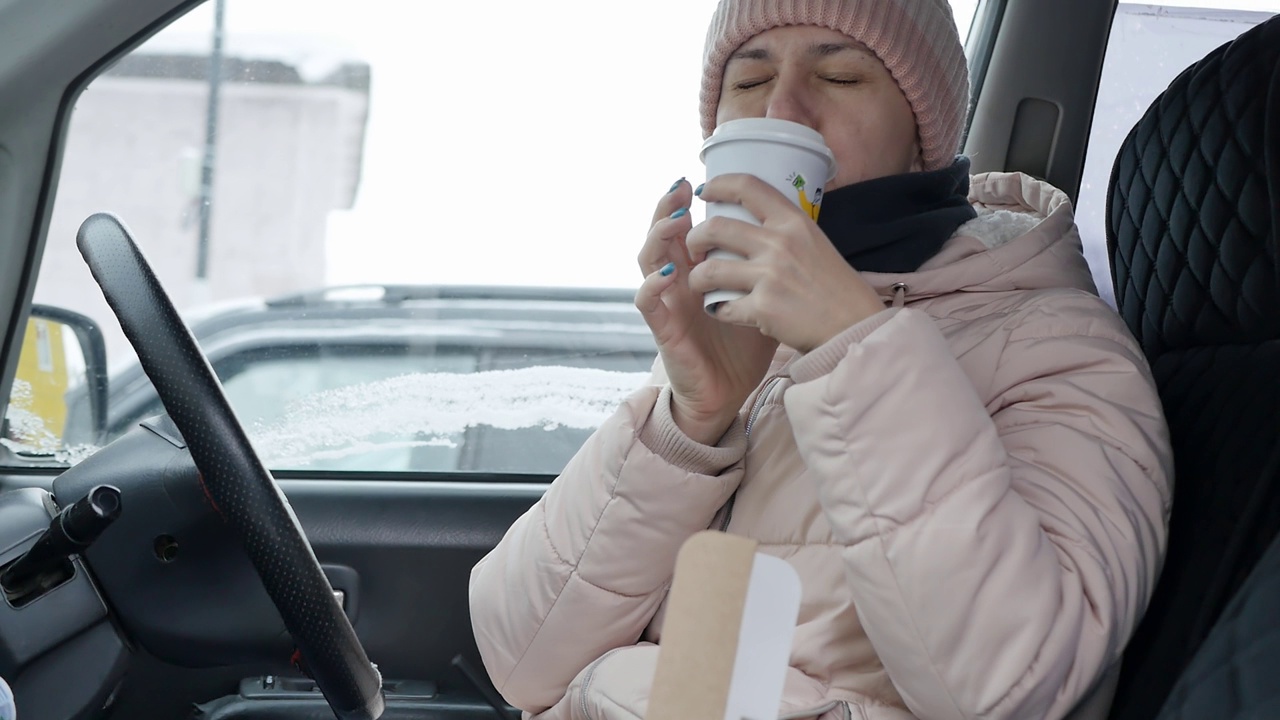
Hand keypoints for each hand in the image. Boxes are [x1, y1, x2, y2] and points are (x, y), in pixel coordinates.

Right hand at [635, 179, 779, 444]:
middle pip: (661, 235)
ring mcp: (667, 304)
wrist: (729, 392)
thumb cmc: (742, 347)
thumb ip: (763, 270)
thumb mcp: (759, 299)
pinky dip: (652, 286)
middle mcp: (677, 282)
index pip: (687, 228)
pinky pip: (647, 303)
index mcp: (698, 271)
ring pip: (647, 261)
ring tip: (675, 222)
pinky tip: (667, 274)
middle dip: (667, 209)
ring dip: (657, 238)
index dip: (688, 203)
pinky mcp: (663, 329)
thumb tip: (792, 235)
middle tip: (681, 189)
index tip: (701, 182)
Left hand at [685, 174, 886, 351]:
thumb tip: (753, 220)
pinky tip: (722, 311)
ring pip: (709, 270)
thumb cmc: (836, 288)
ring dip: (697, 278)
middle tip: (694, 250)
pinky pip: (722, 307)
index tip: (705, 192)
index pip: (747, 187)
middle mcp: (780, 243)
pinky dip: (717, 310)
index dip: (719, 184)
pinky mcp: (763, 308)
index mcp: (794, 222)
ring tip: (700, 284)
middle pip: (715, 228)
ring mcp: (770, 276)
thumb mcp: (815, 243)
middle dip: (694, 239)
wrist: (853, 327)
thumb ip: (785, 231)